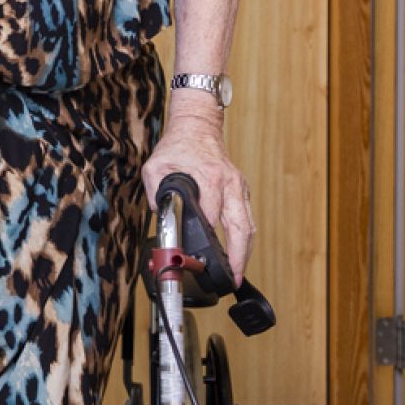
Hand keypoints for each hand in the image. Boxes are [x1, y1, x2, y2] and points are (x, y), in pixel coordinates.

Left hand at [141, 111, 254, 283]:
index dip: (208, 239)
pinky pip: (246, 219)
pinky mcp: (241, 191)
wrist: (198, 126)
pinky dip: (244, 238)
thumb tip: (160, 214)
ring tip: (237, 273)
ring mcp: (239, 187)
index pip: (212, 215)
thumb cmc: (178, 146)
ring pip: (248, 225)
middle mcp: (229, 184)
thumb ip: (155, 192)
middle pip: (241, 227)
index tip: (203, 258)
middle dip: (239, 256)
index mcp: (210, 177)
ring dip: (245, 252)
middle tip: (233, 278)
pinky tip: (239, 253)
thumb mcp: (155, 166)